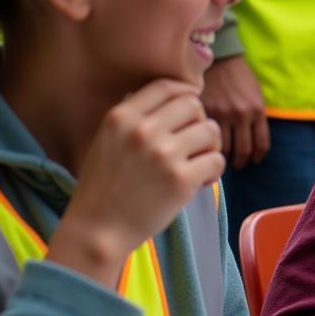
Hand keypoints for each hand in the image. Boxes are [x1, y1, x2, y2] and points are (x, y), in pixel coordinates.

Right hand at [48, 79, 225, 286]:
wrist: (97, 229)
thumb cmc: (105, 186)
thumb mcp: (107, 139)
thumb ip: (135, 118)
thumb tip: (176, 97)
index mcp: (121, 117)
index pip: (167, 86)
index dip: (185, 94)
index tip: (189, 113)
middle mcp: (143, 130)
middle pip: (194, 104)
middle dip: (199, 122)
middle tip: (193, 144)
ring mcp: (163, 154)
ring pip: (211, 130)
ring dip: (210, 147)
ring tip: (197, 163)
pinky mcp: (182, 179)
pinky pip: (217, 160)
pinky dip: (213, 171)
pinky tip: (200, 181)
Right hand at [201, 55, 269, 168]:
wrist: (218, 57)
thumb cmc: (239, 77)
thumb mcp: (256, 95)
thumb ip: (256, 118)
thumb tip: (253, 144)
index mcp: (257, 110)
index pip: (261, 145)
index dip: (257, 158)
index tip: (253, 162)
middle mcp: (241, 114)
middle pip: (243, 151)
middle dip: (240, 162)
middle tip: (236, 165)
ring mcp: (221, 114)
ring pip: (222, 148)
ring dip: (221, 157)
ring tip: (219, 158)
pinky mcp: (203, 111)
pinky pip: (204, 136)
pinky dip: (205, 144)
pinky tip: (203, 147)